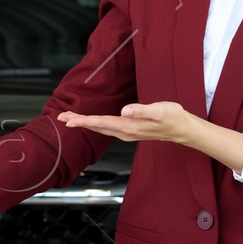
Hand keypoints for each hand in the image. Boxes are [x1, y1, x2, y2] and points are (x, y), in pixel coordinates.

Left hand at [58, 103, 242, 171]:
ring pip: (100, 128)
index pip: (101, 123)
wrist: (182, 129)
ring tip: (69, 118)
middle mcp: (124, 132)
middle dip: (78, 122)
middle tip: (60, 117)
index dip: (84, 121)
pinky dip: (94, 124)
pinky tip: (90, 122)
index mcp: (129, 126)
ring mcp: (126, 133)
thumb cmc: (172, 117)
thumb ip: (142, 110)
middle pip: (96, 127)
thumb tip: (125, 110)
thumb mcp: (160, 110)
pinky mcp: (128, 130)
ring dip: (84, 123)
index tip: (67, 120)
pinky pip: (106, 128)